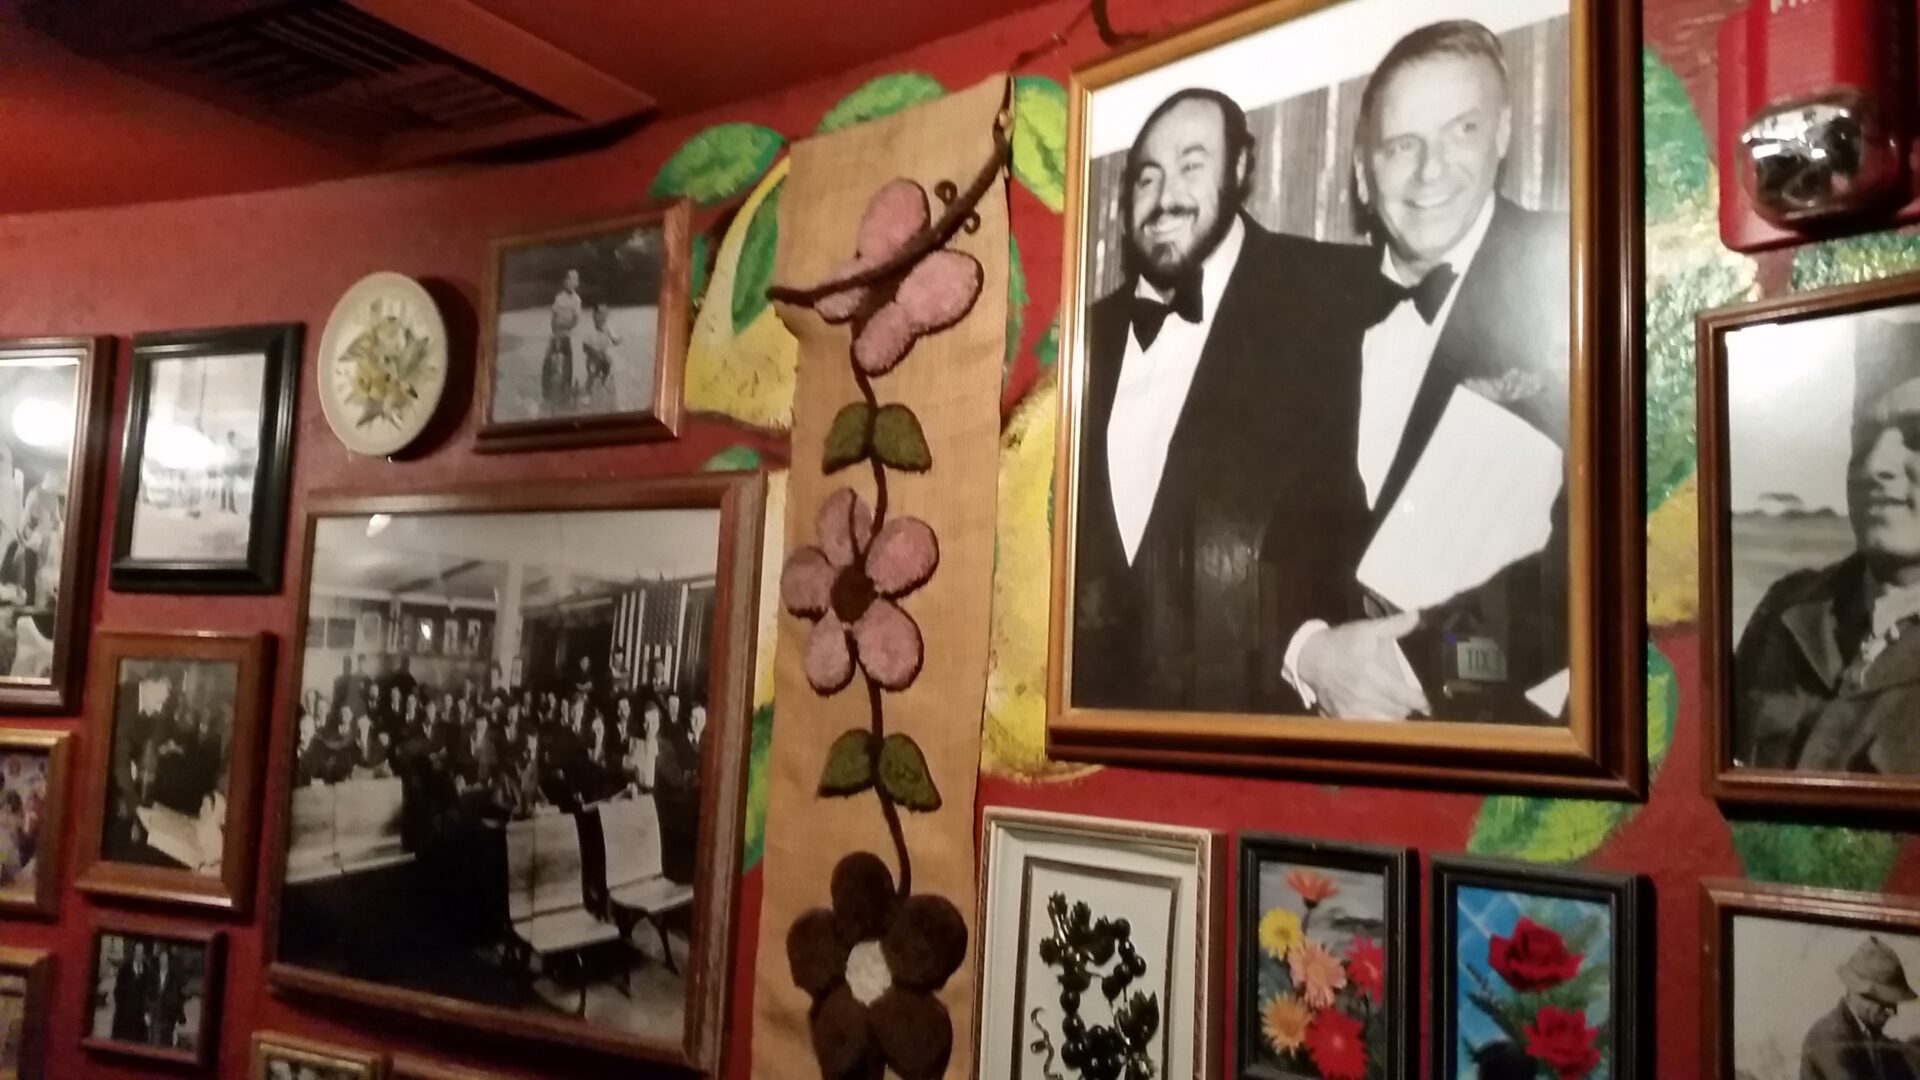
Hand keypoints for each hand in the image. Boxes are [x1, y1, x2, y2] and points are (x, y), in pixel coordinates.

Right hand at [1295, 612, 1430, 719]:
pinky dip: (1375, 724)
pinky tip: (1376, 716)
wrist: (1310, 657)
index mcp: (1373, 675)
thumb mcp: (1367, 629)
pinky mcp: (1341, 717)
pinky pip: (1366, 728)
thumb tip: (1417, 616)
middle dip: (1406, 708)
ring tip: (1394, 709)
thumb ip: (1394, 625)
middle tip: (1408, 702)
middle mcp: (1364, 696)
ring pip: (1384, 724)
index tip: (1426, 702)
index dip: (1420, 701)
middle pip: (1398, 713)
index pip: (1405, 697)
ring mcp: (1352, 710)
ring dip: (1392, 718)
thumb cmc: (1342, 643)